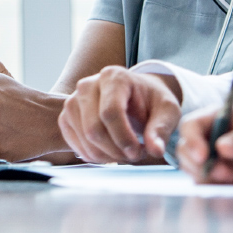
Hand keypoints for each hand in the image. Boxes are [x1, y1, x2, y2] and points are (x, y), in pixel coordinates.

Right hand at [58, 67, 179, 162]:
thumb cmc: (151, 101)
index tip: (139, 152)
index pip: (110, 112)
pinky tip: (109, 153)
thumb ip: (161, 129)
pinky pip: (74, 142)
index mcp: (113, 77)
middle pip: (94, 128)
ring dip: (106, 155)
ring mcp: (72, 100)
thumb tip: (156, 150)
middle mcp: (86, 85)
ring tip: (125, 153)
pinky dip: (93, 155)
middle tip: (134, 155)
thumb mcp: (167, 110)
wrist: (134, 95)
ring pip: (84, 138)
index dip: (124, 138)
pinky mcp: (66, 115)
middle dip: (116, 150)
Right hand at [178, 105, 232, 183]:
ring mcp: (210, 158)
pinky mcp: (216, 176)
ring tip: (232, 178)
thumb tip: (221, 148)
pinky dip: (212, 187)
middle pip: (185, 150)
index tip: (203, 157)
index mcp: (213, 120)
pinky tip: (230, 186)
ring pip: (191, 168)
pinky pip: (204, 183)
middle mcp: (206, 139)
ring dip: (206, 177)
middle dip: (198, 164)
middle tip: (225, 174)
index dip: (191, 140)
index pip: (190, 126)